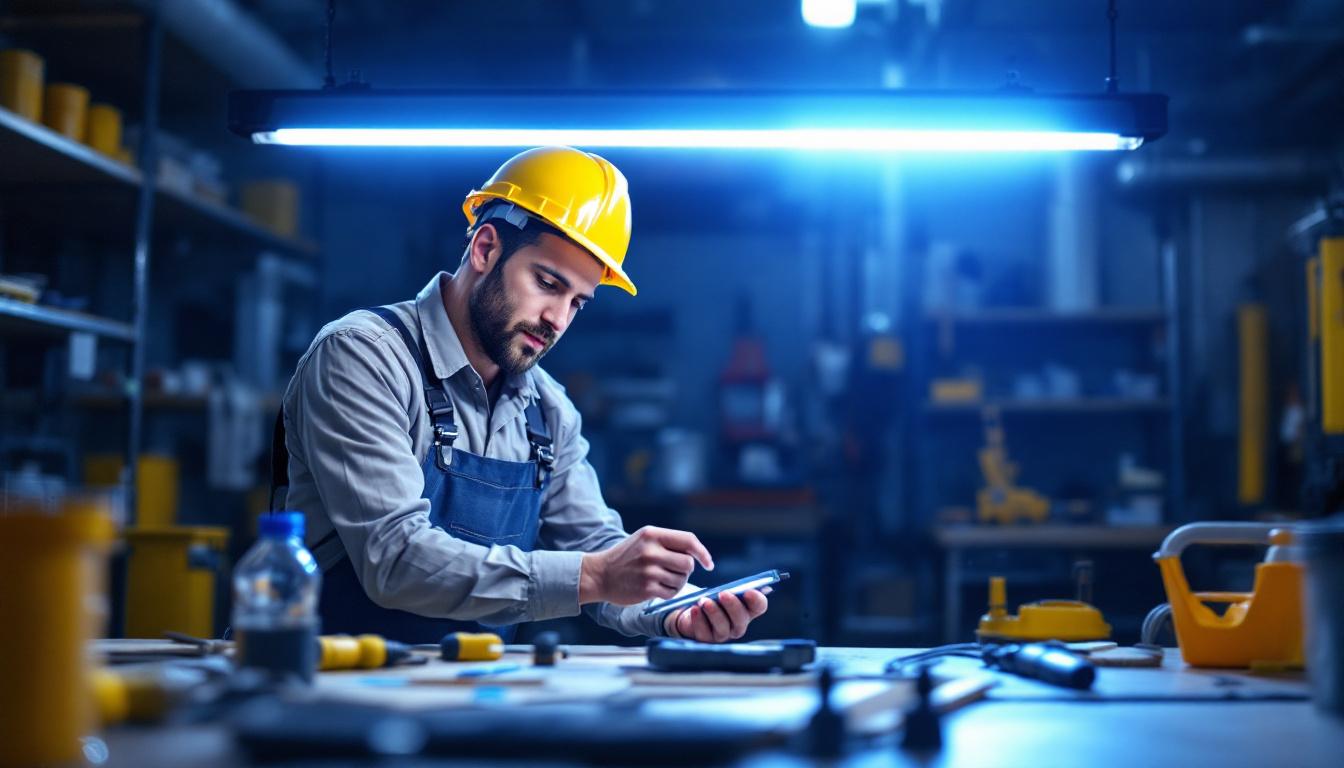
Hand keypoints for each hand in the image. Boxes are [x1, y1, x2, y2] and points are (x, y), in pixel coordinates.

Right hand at [580, 526, 713, 605]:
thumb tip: (698, 554)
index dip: (703, 553)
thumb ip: (669, 542)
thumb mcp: (644, 540)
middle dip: (686, 570)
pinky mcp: (646, 588)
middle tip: (674, 572)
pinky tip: (657, 589)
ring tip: (662, 580)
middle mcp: (651, 551)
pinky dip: (669, 592)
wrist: (600, 574)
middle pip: (688, 563)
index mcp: (652, 535)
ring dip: (677, 582)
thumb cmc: (627, 557)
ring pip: (682, 579)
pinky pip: (672, 592)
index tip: (708, 563)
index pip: (689, 540)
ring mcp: (648, 570)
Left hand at [663, 589, 768, 642]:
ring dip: (714, 613)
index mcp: (747, 609)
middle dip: (733, 606)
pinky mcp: (706, 640)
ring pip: (723, 629)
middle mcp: (738, 625)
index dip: (756, 599)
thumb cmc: (712, 598)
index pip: (759, 606)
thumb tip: (740, 581)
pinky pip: (704, 634)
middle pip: (741, 620)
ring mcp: (722, 635)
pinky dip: (699, 620)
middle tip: (723, 594)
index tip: (748, 591)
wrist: (691, 610)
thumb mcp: (721, 590)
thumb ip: (732, 587)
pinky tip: (694, 609)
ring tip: (704, 601)